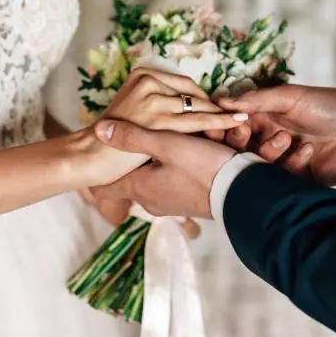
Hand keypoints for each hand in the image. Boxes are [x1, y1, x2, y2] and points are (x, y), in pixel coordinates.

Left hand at [76, 68, 247, 221]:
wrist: (241, 192)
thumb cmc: (203, 167)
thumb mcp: (167, 144)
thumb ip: (132, 136)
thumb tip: (99, 131)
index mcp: (141, 187)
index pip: (107, 188)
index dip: (99, 177)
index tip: (94, 170)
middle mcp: (152, 201)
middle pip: (133, 181)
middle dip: (134, 164)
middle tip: (135, 149)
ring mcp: (171, 205)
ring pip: (155, 180)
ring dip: (159, 165)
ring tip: (168, 149)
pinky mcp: (189, 204)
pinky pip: (174, 184)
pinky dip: (176, 170)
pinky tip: (188, 158)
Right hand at [103, 67, 247, 132]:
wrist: (90, 155)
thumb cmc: (112, 141)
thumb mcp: (134, 111)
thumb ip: (157, 104)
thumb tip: (189, 106)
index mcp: (142, 74)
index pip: (185, 85)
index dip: (204, 99)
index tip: (219, 108)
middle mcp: (148, 81)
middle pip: (193, 95)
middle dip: (215, 107)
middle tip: (238, 115)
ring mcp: (153, 99)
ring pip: (198, 107)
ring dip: (222, 115)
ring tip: (244, 119)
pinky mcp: (158, 119)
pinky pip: (198, 121)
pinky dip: (220, 121)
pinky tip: (237, 122)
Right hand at [215, 85, 335, 184]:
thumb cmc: (329, 106)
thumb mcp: (291, 97)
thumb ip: (257, 100)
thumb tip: (221, 102)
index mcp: (262, 118)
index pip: (232, 127)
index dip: (222, 128)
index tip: (218, 126)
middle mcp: (267, 140)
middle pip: (237, 149)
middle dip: (238, 143)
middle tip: (246, 134)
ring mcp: (281, 161)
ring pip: (257, 165)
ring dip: (268, 152)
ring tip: (287, 139)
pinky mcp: (295, 180)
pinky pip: (281, 178)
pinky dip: (292, 164)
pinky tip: (309, 151)